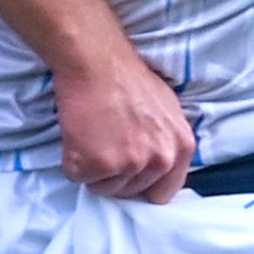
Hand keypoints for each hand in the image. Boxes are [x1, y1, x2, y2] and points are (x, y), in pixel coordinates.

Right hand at [55, 55, 193, 205]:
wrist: (96, 61)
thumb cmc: (128, 78)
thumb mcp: (168, 110)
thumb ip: (167, 141)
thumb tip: (159, 163)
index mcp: (181, 148)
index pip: (164, 192)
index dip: (143, 184)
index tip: (129, 172)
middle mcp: (160, 160)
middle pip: (131, 191)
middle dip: (116, 174)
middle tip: (105, 143)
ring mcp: (129, 164)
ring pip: (105, 188)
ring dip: (94, 169)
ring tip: (92, 135)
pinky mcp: (97, 165)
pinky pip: (79, 178)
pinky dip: (73, 161)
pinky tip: (78, 135)